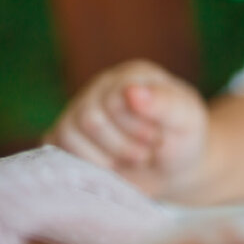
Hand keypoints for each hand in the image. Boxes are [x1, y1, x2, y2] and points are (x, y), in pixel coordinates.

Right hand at [44, 59, 207, 197]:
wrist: (173, 167)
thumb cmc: (183, 139)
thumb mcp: (187, 120)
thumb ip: (165, 103)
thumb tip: (131, 90)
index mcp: (132, 75)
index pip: (114, 101)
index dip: (134, 130)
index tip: (157, 140)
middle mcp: (101, 87)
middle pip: (89, 120)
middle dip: (121, 147)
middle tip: (144, 154)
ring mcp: (79, 110)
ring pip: (67, 135)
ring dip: (103, 160)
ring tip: (128, 160)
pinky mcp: (65, 136)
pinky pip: (56, 150)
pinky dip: (83, 166)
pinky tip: (108, 168)